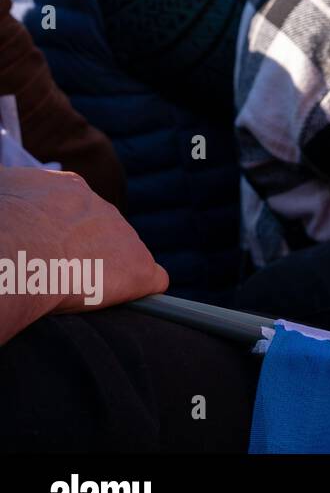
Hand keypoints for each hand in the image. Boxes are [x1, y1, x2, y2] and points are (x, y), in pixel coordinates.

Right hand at [0, 168, 168, 344]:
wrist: (14, 252)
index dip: (59, 234)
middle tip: (51, 275)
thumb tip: (12, 204)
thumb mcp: (1, 191)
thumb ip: (14, 193)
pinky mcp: (139, 268)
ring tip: (68, 292)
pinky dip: (139, 291)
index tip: (43, 250)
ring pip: (123, 256)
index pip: (73, 212)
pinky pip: (152, 280)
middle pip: (100, 233)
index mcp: (68, 189)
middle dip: (81, 254)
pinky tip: (120, 302)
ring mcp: (125, 236)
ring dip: (103, 274)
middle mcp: (101, 207)